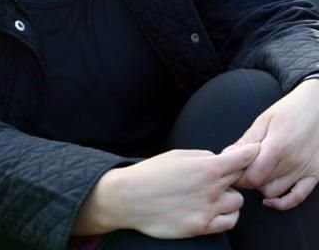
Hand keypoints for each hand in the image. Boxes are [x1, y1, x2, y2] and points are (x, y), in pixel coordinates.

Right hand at [75, 143, 258, 237]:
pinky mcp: (203, 226)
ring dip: (228, 197)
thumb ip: (202, 156)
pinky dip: (226, 216)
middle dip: (234, 177)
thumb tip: (219, 159)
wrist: (128, 198)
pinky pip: (229, 222)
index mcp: (207, 166)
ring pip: (238, 202)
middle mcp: (212, 188)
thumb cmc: (149, 173)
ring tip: (211, 196)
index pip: (243, 158)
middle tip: (217, 178)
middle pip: (242, 180)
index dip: (250, 154)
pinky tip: (212, 210)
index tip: (253, 153)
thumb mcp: (175, 155)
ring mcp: (209, 209)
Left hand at [231, 78, 318, 209]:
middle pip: (261, 185)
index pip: (251, 176)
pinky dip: (283, 202)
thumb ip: (247, 140)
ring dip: (262, 187)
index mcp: (277, 147)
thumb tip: (227, 155)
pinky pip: (298, 197)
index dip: (237, 176)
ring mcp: (305, 170)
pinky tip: (270, 199)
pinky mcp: (315, 174)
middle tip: (239, 170)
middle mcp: (292, 162)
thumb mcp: (264, 120)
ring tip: (256, 175)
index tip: (230, 169)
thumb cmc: (290, 109)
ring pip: (276, 193)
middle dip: (246, 180)